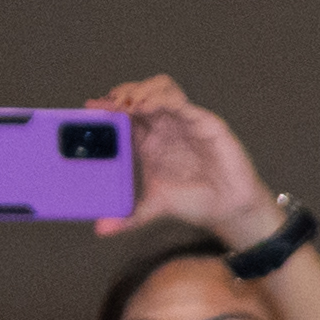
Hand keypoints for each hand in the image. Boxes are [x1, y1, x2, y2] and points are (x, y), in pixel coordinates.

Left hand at [91, 76, 278, 241]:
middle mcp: (165, 127)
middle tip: (111, 105)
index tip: (91, 107)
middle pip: (140, 94)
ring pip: (161, 89)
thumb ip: (128, 217)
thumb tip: (101, 230)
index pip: (125, 114)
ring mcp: (184, 122)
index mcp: (149, 141)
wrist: (229, 210)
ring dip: (142, 91)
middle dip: (122, 93)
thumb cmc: (197, 202)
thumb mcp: (154, 208)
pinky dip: (163, 100)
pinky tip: (149, 107)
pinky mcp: (205, 122)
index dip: (108, 106)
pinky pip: (182, 103)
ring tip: (129, 104)